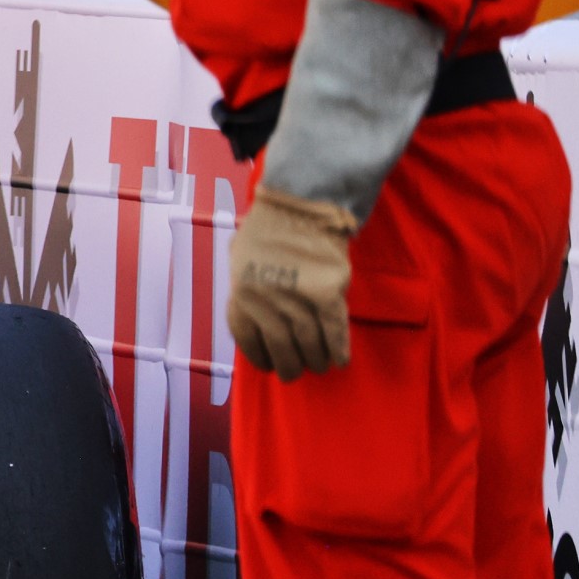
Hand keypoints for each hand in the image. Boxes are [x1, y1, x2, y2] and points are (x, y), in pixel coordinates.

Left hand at [225, 188, 356, 377]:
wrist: (299, 204)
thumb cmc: (266, 229)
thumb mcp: (238, 259)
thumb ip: (243, 289)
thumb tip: (253, 321)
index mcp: (240, 291)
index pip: (246, 337)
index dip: (258, 356)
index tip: (268, 366)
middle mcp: (265, 298)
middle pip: (279, 345)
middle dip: (289, 365)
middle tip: (295, 374)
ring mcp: (297, 295)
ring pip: (308, 340)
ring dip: (315, 358)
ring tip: (318, 366)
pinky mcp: (327, 290)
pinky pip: (334, 328)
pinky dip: (338, 347)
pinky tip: (340, 360)